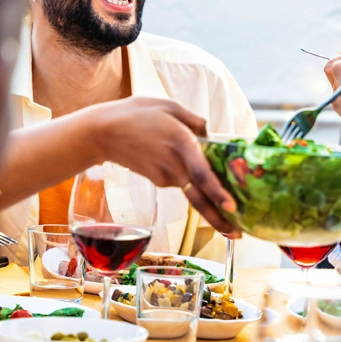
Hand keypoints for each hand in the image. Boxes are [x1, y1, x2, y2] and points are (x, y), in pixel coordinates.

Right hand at [88, 97, 239, 237]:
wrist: (101, 133)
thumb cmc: (135, 114)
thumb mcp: (169, 106)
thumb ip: (195, 120)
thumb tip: (209, 135)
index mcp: (181, 144)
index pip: (202, 174)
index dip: (218, 192)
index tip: (232, 208)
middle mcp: (174, 166)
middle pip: (200, 199)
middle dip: (220, 219)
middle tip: (239, 234)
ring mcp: (165, 177)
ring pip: (194, 189)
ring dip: (211, 197)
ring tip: (229, 202)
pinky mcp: (158, 181)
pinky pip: (182, 180)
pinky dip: (192, 180)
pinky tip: (188, 166)